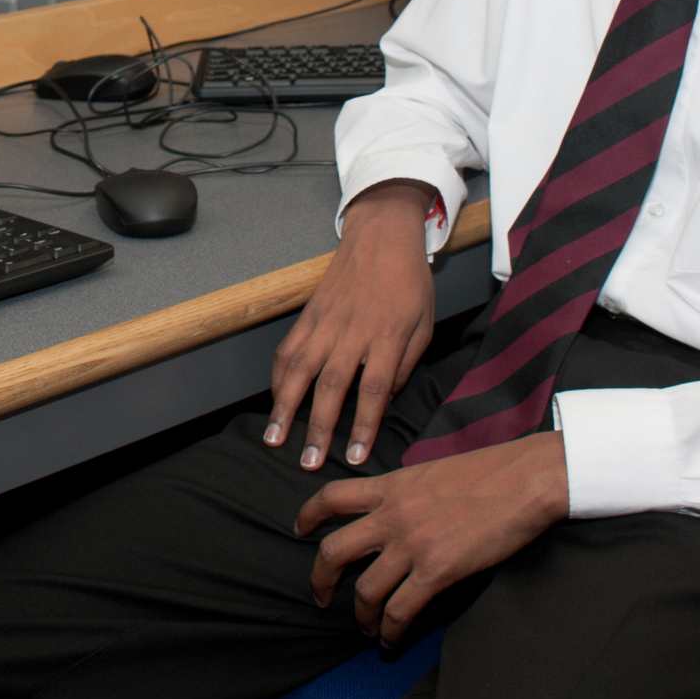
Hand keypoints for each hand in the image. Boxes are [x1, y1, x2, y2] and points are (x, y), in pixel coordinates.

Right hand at [264, 181, 436, 469]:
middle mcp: (352, 332)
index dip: (362, 425)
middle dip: (318, 427)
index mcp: (388, 336)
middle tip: (308, 462)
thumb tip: (383, 399)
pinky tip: (274, 400)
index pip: (374, 388)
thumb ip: (405, 363)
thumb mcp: (424, 323)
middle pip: (332, 385)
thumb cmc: (410, 283)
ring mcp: (325, 322)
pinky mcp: (308, 314)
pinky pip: (288, 349)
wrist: (381, 236)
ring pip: (300, 369)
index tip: (353, 457)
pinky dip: (278, 377)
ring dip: (285, 406)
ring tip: (274, 438)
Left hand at [296, 433, 567, 644]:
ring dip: (360, 615)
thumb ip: (408, 492)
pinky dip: (390, 631)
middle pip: (334, 551)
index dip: (308, 515)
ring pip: (365, 590)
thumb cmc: (491, 471)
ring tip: (365, 627)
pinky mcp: (437, 571)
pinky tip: (390, 640)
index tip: (299, 530)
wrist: (526, 479)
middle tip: (320, 597)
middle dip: (320, 579)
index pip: (332, 496)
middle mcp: (392, 515)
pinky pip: (400, 610)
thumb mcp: (433, 471)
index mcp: (391, 485)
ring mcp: (412, 545)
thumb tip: (399, 514)